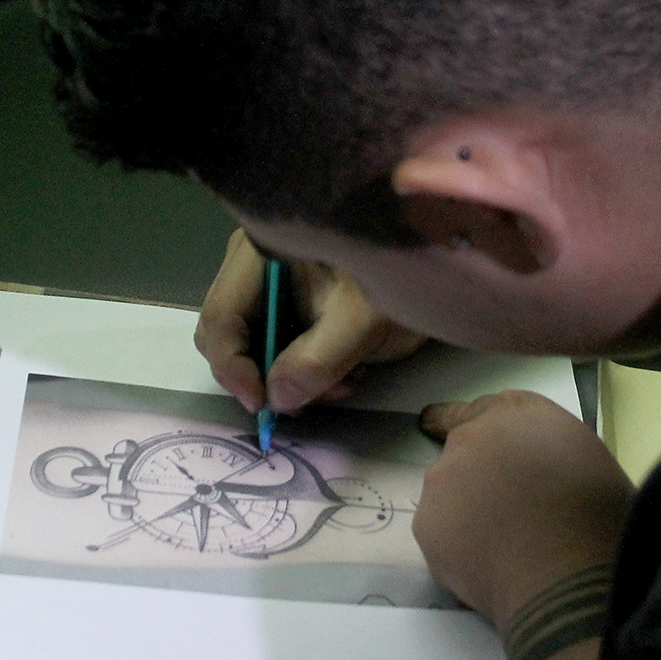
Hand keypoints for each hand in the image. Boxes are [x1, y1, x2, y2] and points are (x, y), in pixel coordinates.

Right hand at [194, 228, 426, 413]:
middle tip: (307, 400)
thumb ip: (318, 360)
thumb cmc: (399, 276)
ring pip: (253, 347)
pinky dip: (303, 370)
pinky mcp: (290, 303)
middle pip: (228, 335)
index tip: (264, 405)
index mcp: (259, 254)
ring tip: (342, 384)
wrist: (440, 265)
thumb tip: (277, 396)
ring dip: (290, 378)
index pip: (221, 316)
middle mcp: (252, 265)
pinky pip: (277, 347)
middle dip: (264, 376)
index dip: (234, 367)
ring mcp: (269, 284)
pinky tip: (344, 372)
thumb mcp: (362, 322)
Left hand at [413, 391, 632, 631]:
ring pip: (447, 492)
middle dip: (479, 475)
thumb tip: (538, 470)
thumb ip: (547, 451)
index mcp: (516, 412)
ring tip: (501, 547)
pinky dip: (456, 545)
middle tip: (508, 513)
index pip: (483, 408)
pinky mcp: (425, 522)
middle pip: (463, 449)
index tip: (467, 440)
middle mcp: (471, 435)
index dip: (476, 426)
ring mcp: (442, 478)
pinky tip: (487, 566)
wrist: (566, 572)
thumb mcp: (585, 459)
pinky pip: (439, 531)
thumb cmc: (597, 516)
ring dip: (465, 510)